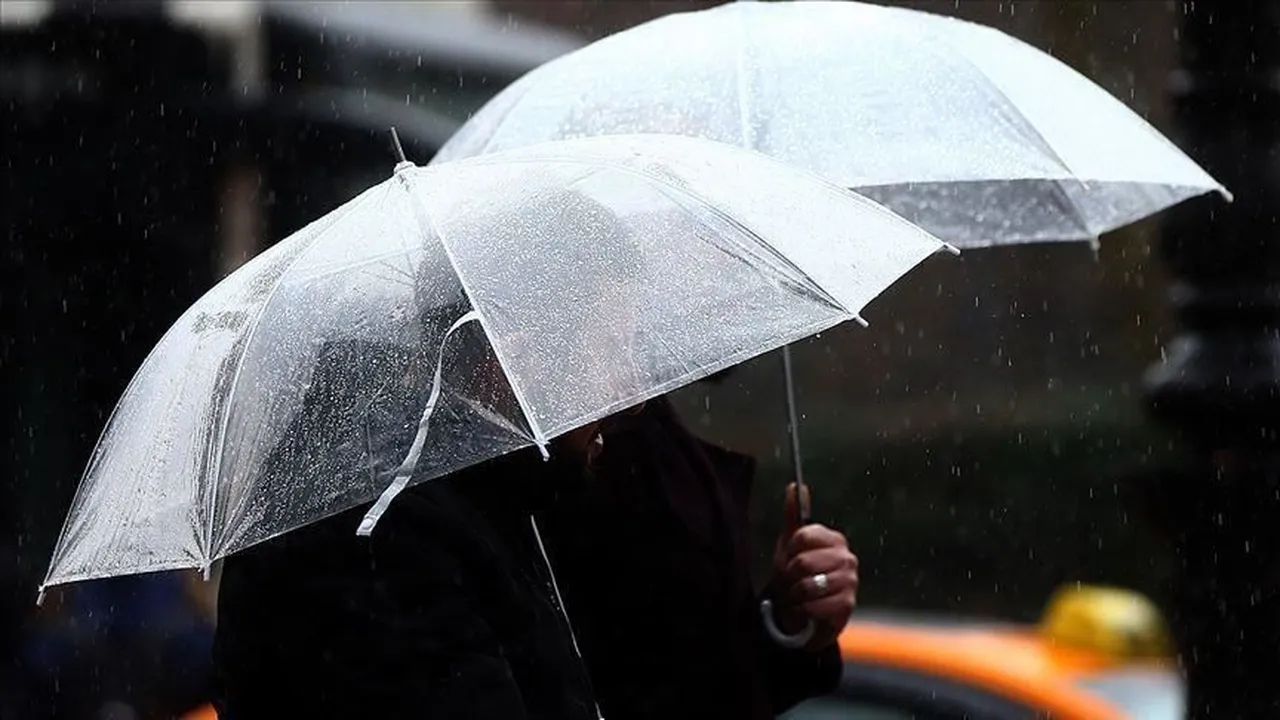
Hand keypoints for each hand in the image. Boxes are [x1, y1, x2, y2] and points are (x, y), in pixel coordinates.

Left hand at [768, 482, 858, 648]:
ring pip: (809, 585)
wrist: (801, 611)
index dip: (788, 550)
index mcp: (832, 539)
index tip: (789, 558)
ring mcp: (850, 581)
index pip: (803, 536)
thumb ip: (793, 514)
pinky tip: (807, 609)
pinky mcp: (848, 605)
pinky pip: (816, 606)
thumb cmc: (795, 575)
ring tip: (799, 595)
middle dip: (790, 576)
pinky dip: (804, 610)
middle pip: (803, 562)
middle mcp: (846, 557)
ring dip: (796, 594)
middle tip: (792, 581)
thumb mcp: (789, 544)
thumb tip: (795, 485)